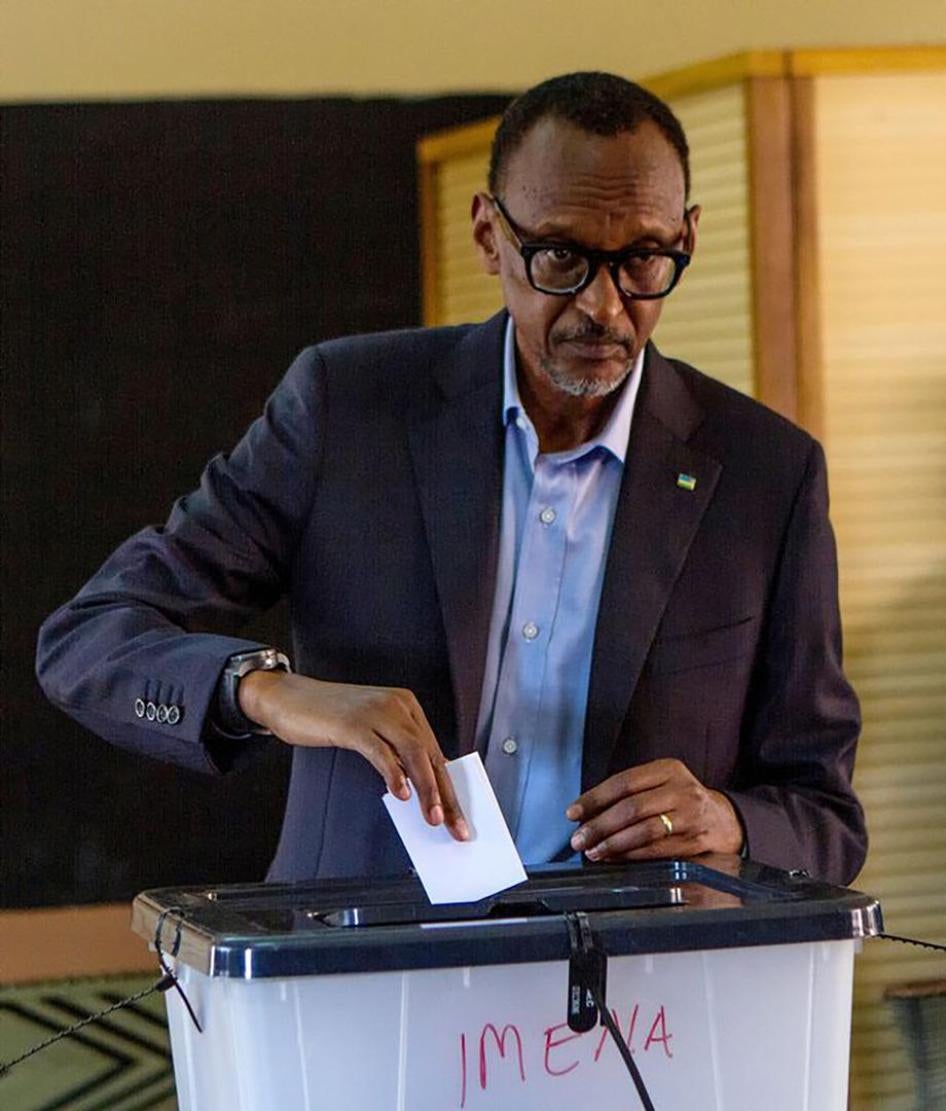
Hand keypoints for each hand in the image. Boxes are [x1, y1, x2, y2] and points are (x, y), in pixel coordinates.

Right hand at [240, 671, 468, 841]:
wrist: (288, 696)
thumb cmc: (329, 717)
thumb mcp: (371, 730)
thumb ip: (394, 753)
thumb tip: (418, 790)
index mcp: (406, 706)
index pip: (435, 752)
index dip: (448, 786)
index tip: (457, 816)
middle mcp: (397, 706)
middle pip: (430, 754)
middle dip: (446, 795)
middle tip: (455, 826)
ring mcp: (376, 712)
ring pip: (413, 753)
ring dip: (427, 789)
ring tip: (432, 817)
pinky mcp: (354, 723)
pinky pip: (381, 752)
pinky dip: (394, 775)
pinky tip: (400, 795)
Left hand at [566, 758, 743, 860]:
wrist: (725, 820)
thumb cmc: (681, 800)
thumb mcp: (661, 784)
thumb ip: (630, 793)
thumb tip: (586, 813)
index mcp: (668, 769)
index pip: (623, 782)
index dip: (594, 798)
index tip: (573, 813)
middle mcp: (681, 789)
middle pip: (631, 807)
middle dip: (599, 825)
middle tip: (579, 839)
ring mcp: (690, 816)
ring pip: (644, 830)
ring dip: (613, 844)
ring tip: (593, 851)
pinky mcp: (695, 840)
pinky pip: (657, 850)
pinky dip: (631, 855)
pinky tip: (615, 857)